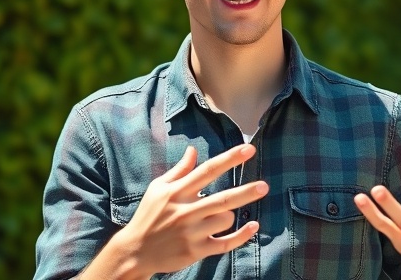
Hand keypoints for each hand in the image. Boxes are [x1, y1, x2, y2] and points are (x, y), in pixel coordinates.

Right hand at [88, 144, 268, 278]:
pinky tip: (253, 226)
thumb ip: (179, 170)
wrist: (135, 251)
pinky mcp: (196, 251)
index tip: (248, 149)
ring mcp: (192, 232)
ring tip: (216, 217)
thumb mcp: (158, 188)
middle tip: (264, 186)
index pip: (208, 171)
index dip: (230, 159)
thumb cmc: (148, 215)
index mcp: (177, 191)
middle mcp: (186, 211)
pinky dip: (242, 236)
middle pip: (223, 198)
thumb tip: (193, 150)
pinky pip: (226, 243)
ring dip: (229, 215)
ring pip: (225, 219)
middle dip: (246, 191)